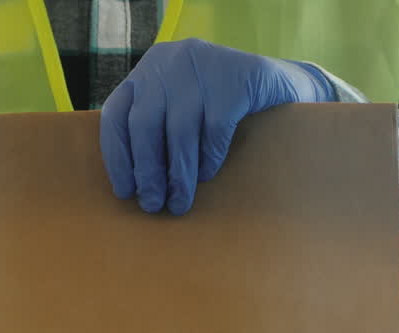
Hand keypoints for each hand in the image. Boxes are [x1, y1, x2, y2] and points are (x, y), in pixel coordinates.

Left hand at [100, 38, 334, 215]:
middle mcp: (170, 62)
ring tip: (179, 202)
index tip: (125, 191)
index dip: (117, 156)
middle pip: (144, 123)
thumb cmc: (222, 105)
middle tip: (152, 204)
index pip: (117, 113)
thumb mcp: (182, 105)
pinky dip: (208, 158)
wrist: (281, 82)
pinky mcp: (236, 79)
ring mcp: (204, 67)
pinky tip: (207, 175)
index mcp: (149, 69)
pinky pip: (215, 128)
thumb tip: (136, 183)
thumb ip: (157, 128)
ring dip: (178, 174)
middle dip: (147, 170)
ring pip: (180, 129)